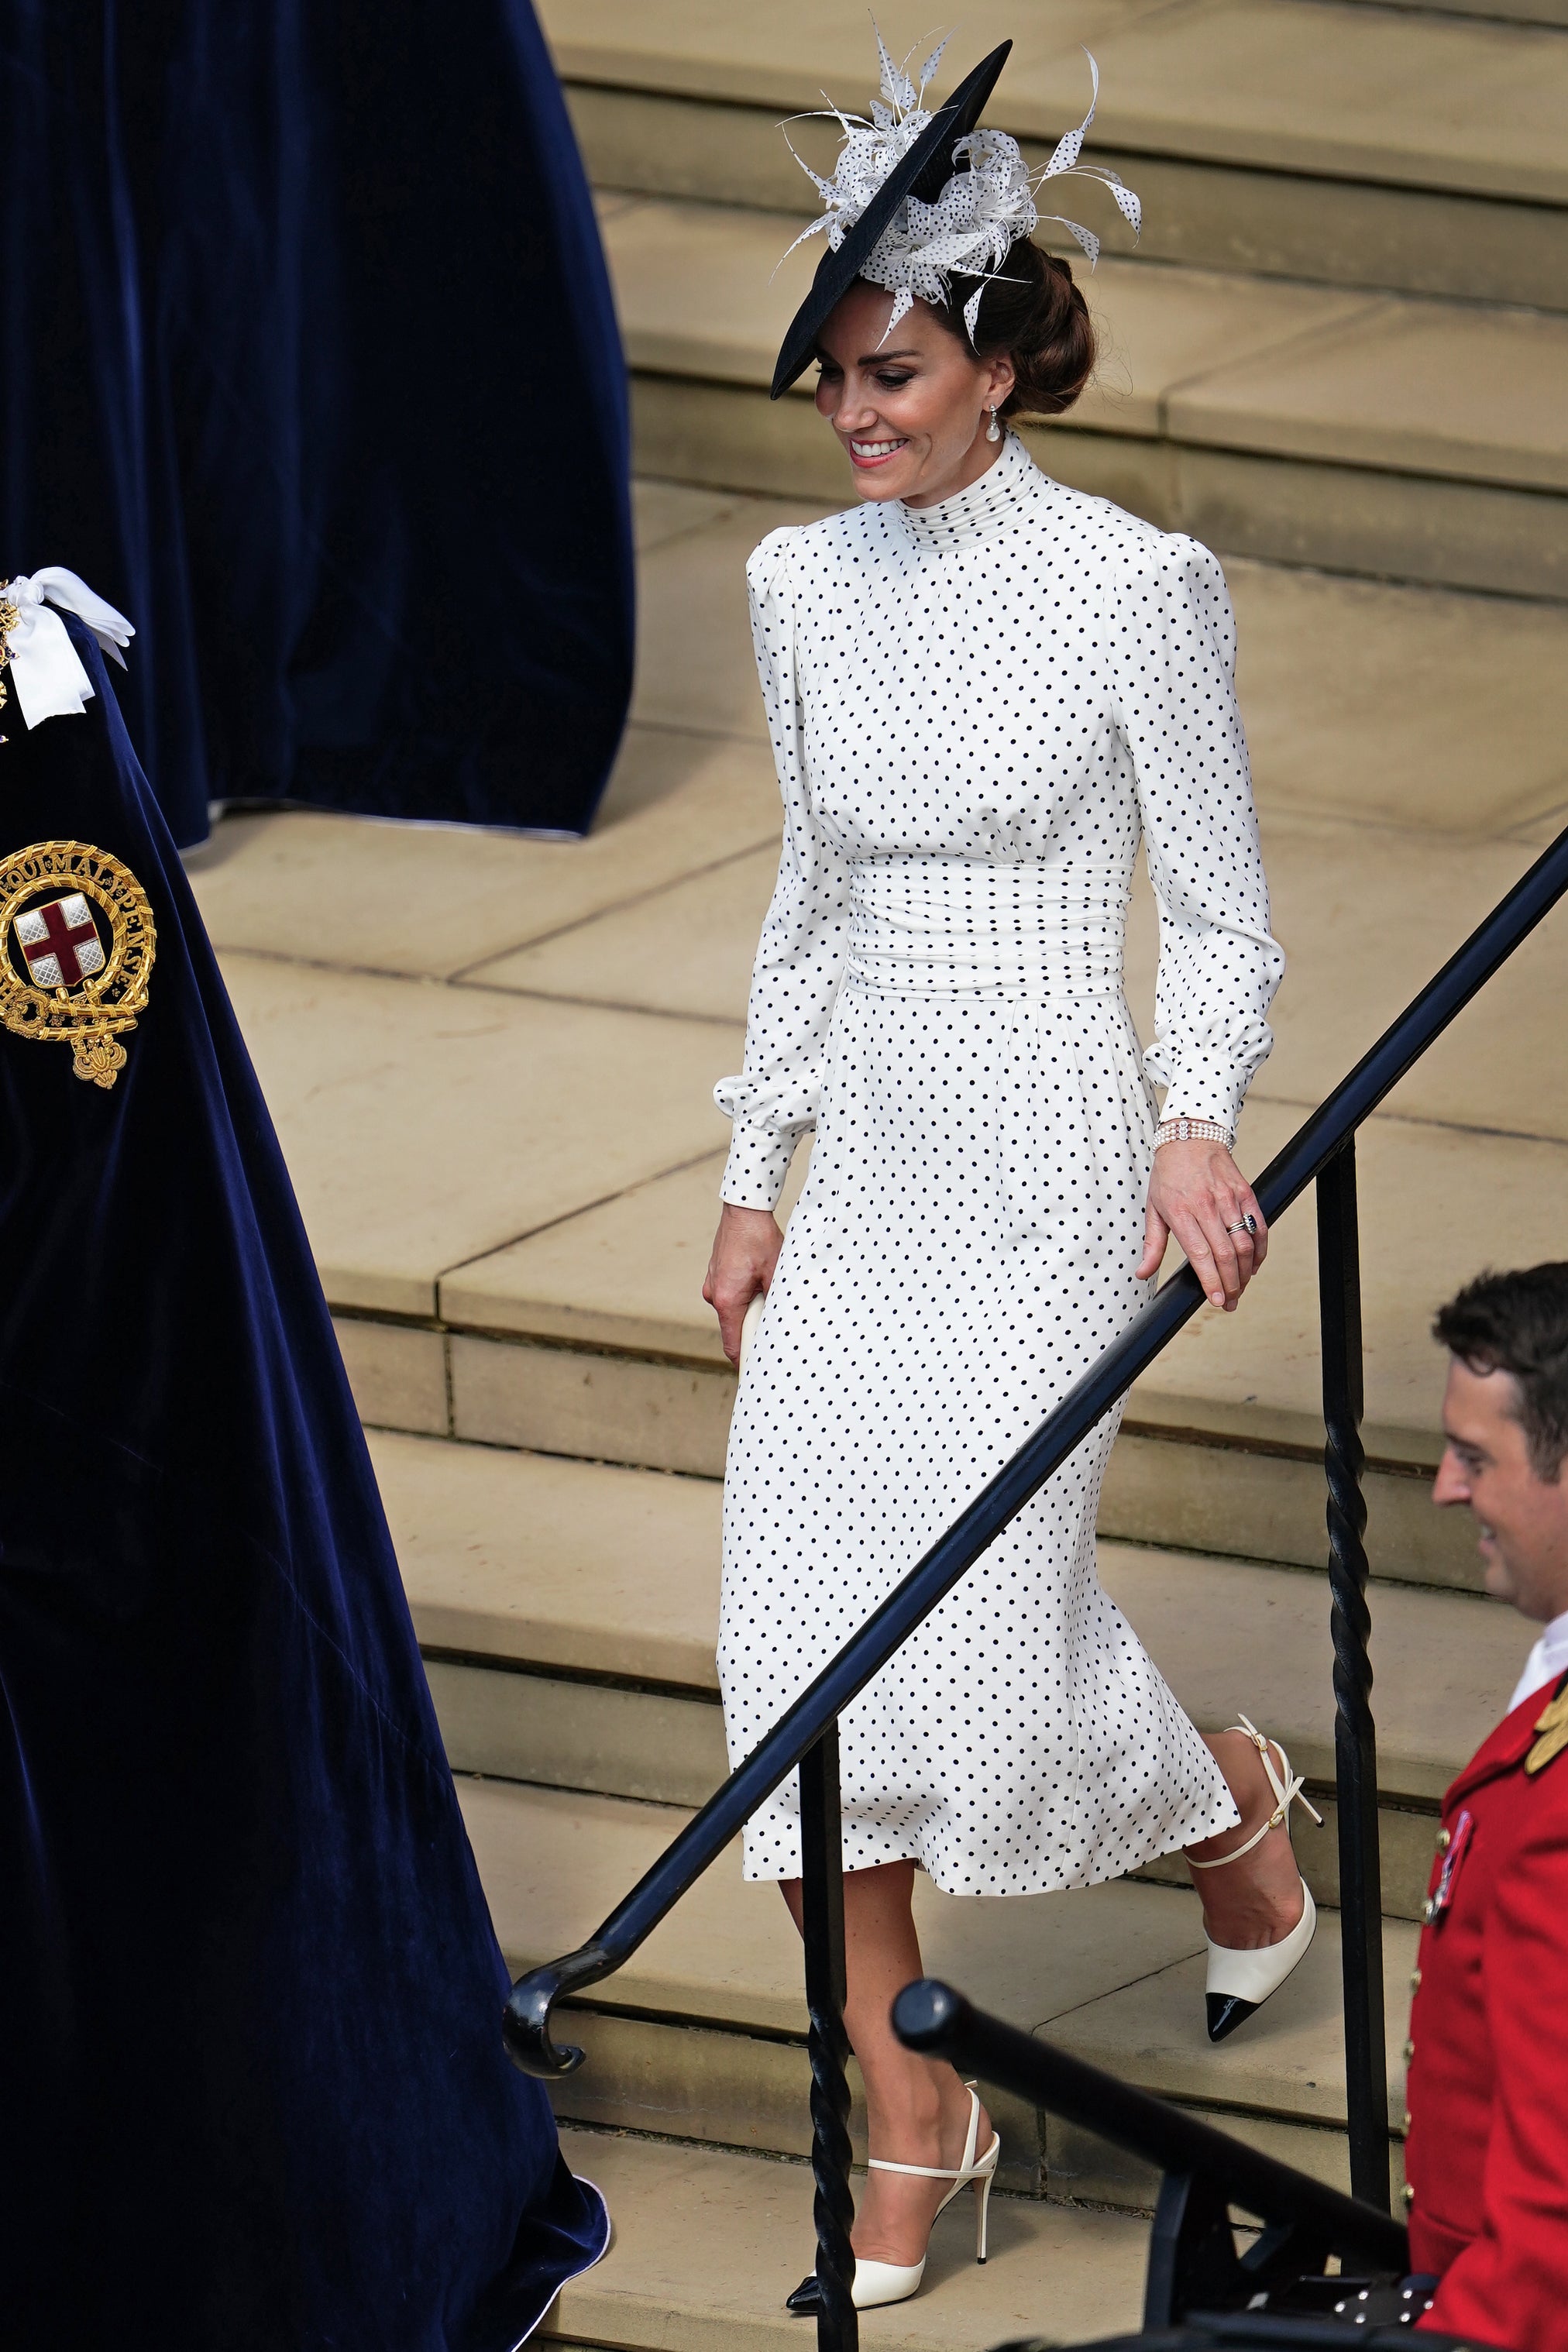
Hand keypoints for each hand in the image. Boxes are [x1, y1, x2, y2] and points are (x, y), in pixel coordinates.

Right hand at [703, 1202, 783, 1364]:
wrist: (743, 1209)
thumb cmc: (759, 1239)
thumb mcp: (777, 1273)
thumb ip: (778, 1302)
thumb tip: (786, 1323)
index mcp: (727, 1300)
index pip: (733, 1345)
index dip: (746, 1360)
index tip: (759, 1369)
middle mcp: (714, 1295)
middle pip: (735, 1328)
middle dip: (754, 1327)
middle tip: (776, 1320)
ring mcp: (712, 1284)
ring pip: (734, 1310)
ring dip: (750, 1308)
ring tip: (768, 1290)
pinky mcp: (715, 1275)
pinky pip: (730, 1295)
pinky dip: (744, 1295)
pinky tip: (759, 1280)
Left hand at [1137, 1140, 1266, 1311]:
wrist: (1191, 1138)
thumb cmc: (1169, 1175)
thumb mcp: (1153, 1209)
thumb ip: (1152, 1245)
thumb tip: (1143, 1273)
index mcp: (1181, 1213)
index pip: (1200, 1254)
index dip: (1211, 1280)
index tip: (1218, 1300)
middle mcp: (1207, 1206)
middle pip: (1226, 1254)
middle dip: (1231, 1284)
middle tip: (1231, 1301)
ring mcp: (1229, 1199)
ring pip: (1245, 1243)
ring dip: (1245, 1271)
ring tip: (1240, 1287)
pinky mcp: (1245, 1193)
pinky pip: (1258, 1227)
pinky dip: (1259, 1250)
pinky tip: (1253, 1264)